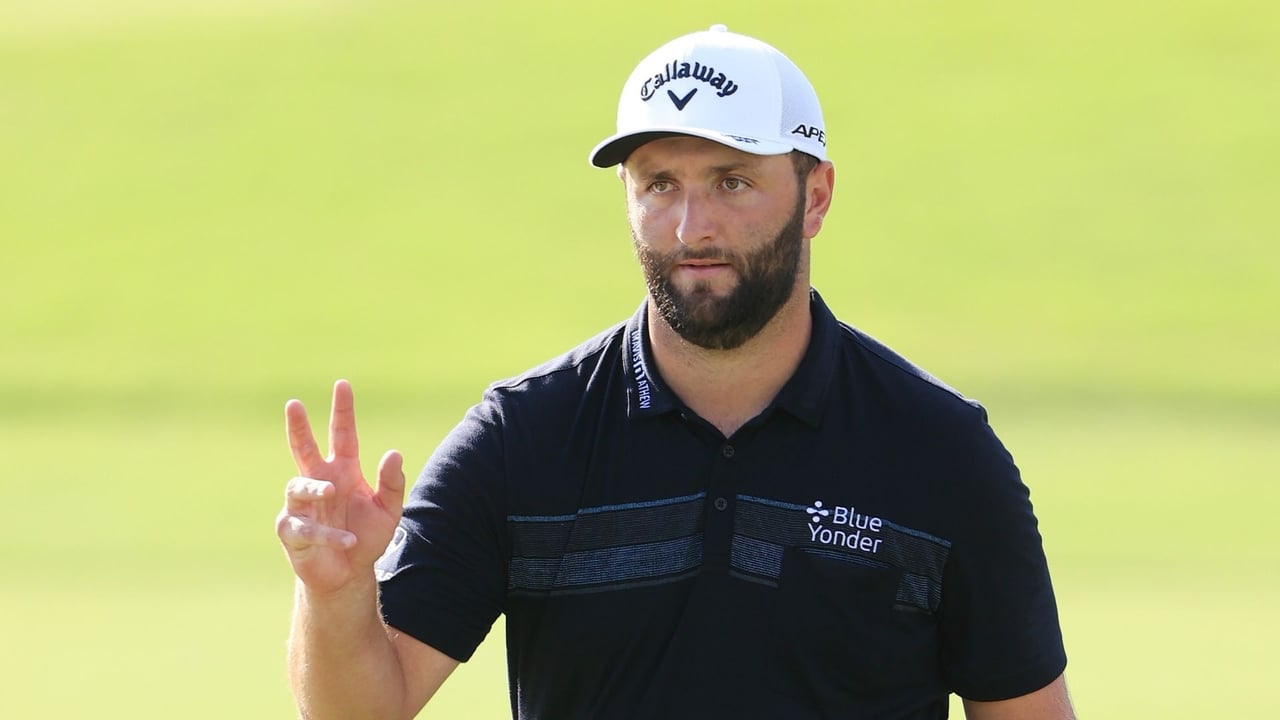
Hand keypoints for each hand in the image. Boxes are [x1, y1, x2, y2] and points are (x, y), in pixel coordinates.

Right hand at [276, 379, 405, 594]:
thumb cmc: (367, 536)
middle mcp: (319, 482)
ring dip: (315, 488)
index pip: (342, 435)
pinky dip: (327, 533)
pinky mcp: (292, 532)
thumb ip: (392, 482)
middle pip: (303, 449)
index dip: (343, 411)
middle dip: (299, 427)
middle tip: (294, 404)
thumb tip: (393, 453)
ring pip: (298, 487)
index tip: (342, 384)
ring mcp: (301, 506)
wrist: (349, 574)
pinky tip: (348, 540)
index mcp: (343, 471)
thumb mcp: (389, 509)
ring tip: (332, 490)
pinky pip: (304, 528)